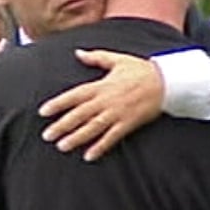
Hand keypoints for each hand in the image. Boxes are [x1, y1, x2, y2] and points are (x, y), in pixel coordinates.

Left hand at [38, 49, 163, 160]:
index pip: (74, 95)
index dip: (58, 103)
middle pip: (80, 115)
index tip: (43, 111)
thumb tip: (78, 53)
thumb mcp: (116, 59)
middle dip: (62, 125)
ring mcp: (117, 113)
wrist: (166, 81)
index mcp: (100, 85)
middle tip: (47, 136)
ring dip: (77, 138)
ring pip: (92, 128)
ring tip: (62, 146)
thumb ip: (95, 58)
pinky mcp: (128, 123)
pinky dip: (100, 147)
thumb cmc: (140, 69)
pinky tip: (89, 156)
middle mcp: (106, 100)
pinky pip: (112, 137)